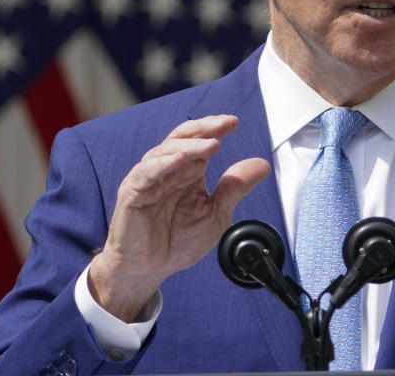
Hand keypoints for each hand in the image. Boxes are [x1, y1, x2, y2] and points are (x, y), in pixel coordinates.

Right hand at [88, 114, 270, 321]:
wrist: (149, 270)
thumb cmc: (177, 242)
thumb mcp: (216, 214)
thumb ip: (235, 188)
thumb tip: (261, 165)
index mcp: (187, 172)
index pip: (200, 141)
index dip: (215, 129)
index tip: (234, 123)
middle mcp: (167, 170)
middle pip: (183, 138)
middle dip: (204, 128)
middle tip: (225, 124)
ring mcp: (148, 180)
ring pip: (166, 151)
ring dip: (190, 146)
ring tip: (212, 145)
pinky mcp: (133, 194)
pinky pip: (146, 173)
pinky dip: (163, 164)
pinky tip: (180, 159)